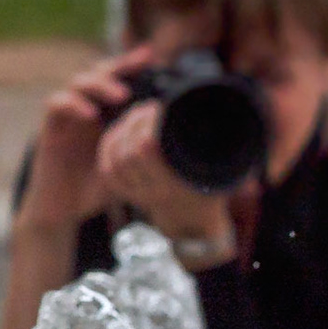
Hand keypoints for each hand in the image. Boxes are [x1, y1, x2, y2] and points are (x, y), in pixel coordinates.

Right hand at [13, 52, 147, 231]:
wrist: (66, 209)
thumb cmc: (98, 187)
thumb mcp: (130, 165)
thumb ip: (145, 149)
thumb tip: (178, 142)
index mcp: (106, 112)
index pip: (117, 78)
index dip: (131, 64)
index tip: (152, 56)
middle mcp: (86, 108)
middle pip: (98, 72)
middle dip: (119, 65)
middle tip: (140, 66)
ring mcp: (67, 116)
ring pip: (77, 82)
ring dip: (99, 84)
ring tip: (121, 95)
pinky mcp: (50, 128)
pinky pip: (56, 104)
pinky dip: (73, 103)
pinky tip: (91, 114)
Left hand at [96, 99, 234, 245]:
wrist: (195, 220)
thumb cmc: (211, 187)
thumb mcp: (220, 169)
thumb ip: (214, 146)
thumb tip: (208, 111)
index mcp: (174, 185)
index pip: (145, 147)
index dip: (148, 123)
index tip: (161, 108)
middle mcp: (153, 193)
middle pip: (127, 150)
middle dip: (136, 123)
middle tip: (151, 108)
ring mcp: (137, 195)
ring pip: (115, 158)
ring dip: (123, 131)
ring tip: (138, 115)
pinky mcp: (126, 194)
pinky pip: (107, 169)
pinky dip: (109, 148)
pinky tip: (120, 132)